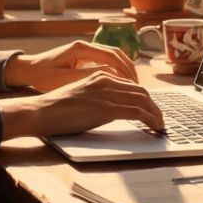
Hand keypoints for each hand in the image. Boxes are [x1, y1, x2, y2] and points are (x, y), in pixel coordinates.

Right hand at [0, 71, 163, 138]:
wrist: (41, 111)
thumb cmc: (58, 108)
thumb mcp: (83, 96)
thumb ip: (101, 98)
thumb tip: (117, 111)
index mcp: (100, 75)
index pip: (132, 85)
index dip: (147, 99)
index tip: (152, 110)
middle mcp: (106, 80)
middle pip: (141, 91)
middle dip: (155, 107)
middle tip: (161, 120)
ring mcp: (106, 93)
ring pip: (143, 100)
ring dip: (156, 114)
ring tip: (161, 125)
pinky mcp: (105, 107)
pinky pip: (136, 112)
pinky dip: (150, 120)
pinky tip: (155, 127)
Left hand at [3, 40, 137, 92]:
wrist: (28, 69)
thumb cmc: (42, 75)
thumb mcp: (64, 79)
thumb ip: (86, 77)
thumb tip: (110, 78)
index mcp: (81, 48)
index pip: (111, 56)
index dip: (124, 70)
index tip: (134, 84)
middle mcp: (86, 46)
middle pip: (116, 54)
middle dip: (130, 69)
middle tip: (139, 87)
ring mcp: (86, 51)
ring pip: (113, 57)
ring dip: (125, 70)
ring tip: (134, 87)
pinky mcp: (85, 58)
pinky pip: (107, 62)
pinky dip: (117, 72)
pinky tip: (122, 85)